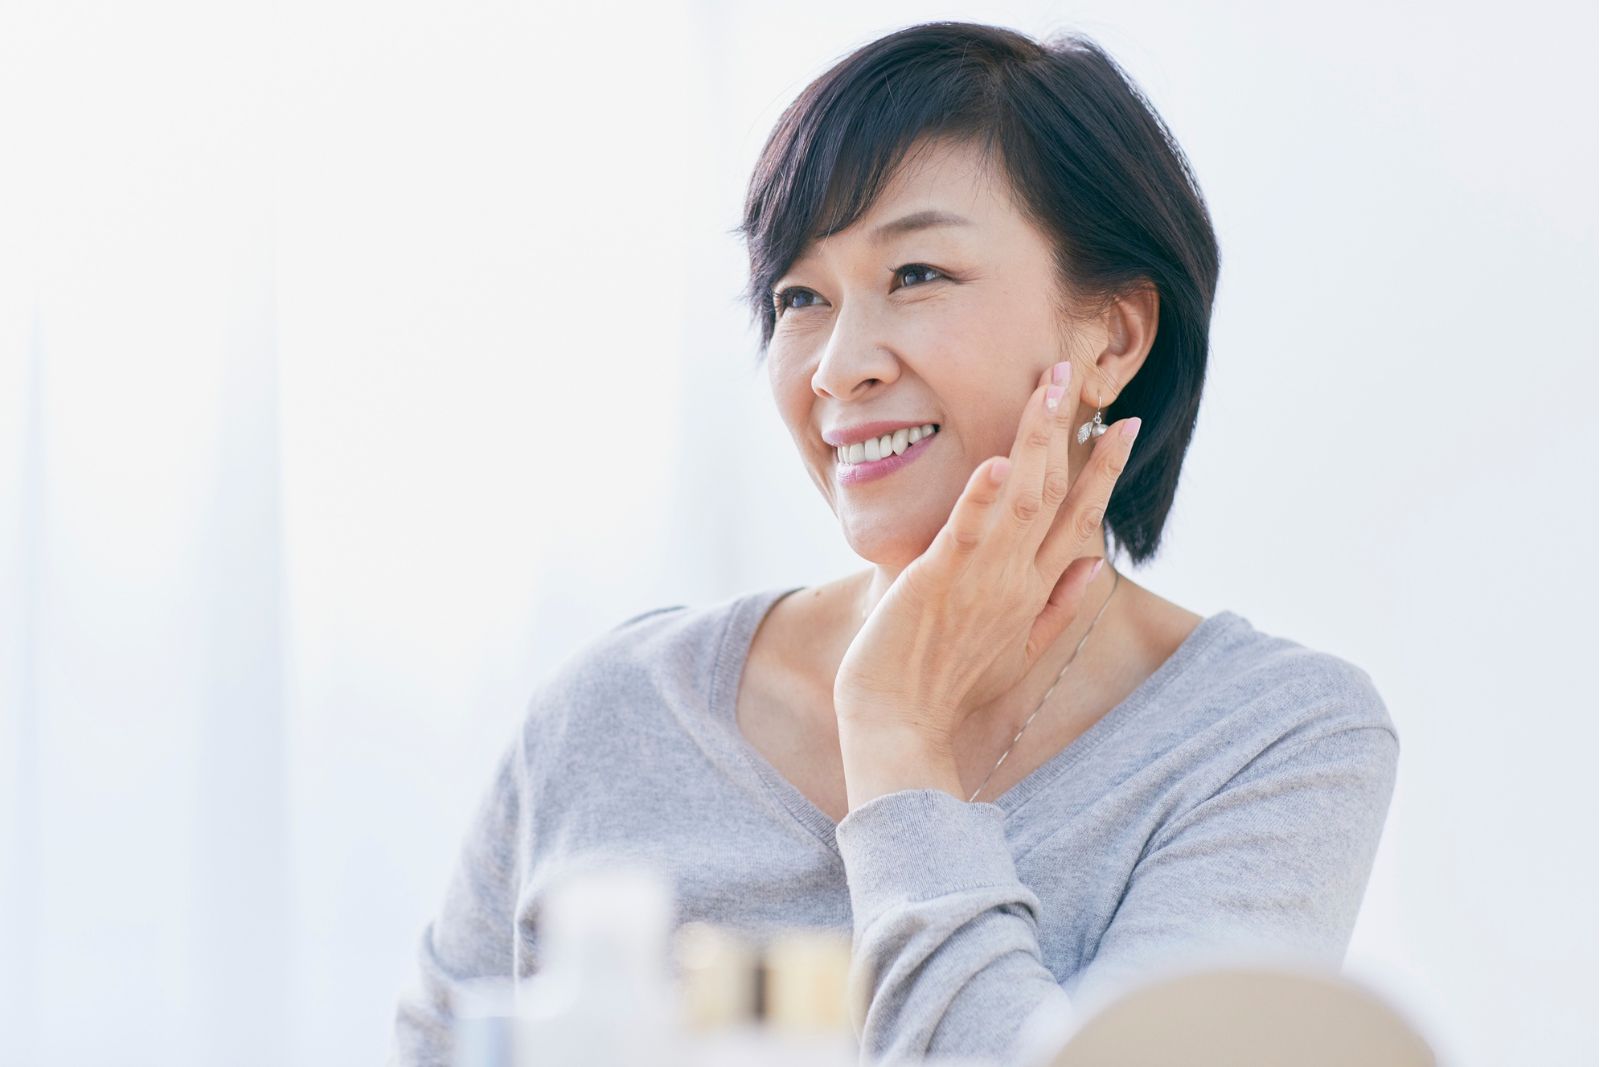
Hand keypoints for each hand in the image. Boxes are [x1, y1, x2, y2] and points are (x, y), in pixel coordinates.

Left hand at [832, 360, 1140, 749]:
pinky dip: (984, 495)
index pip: (1080, 517)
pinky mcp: (940, 578)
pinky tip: (999, 460)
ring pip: (1022, 497)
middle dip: (1069, 429)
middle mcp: (1018, 578)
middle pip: (1056, 492)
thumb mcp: (1018, 650)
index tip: (1122, 425)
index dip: (1103, 469)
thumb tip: (1097, 560)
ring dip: (1037, 439)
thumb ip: (1060, 604)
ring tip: (1049, 387)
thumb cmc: (949, 687)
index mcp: (1036, 591)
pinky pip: (968, 530)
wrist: (901, 725)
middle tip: (1079, 372)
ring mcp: (982, 577)